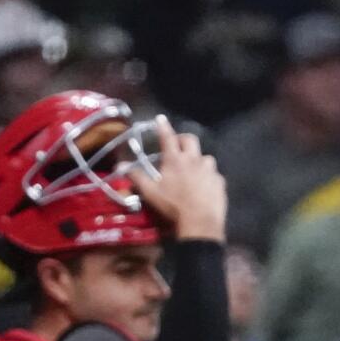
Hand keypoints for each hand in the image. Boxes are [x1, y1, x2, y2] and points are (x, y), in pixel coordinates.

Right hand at [132, 115, 225, 242]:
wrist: (200, 221)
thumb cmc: (172, 205)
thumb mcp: (150, 192)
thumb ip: (136, 177)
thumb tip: (120, 164)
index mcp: (175, 159)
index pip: (167, 137)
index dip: (163, 127)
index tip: (160, 119)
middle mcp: (194, 159)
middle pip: (190, 140)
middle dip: (183, 139)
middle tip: (178, 146)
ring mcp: (209, 170)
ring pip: (205, 157)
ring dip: (198, 160)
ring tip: (194, 170)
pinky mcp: (220, 181)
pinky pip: (214, 175)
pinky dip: (209, 177)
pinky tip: (205, 187)